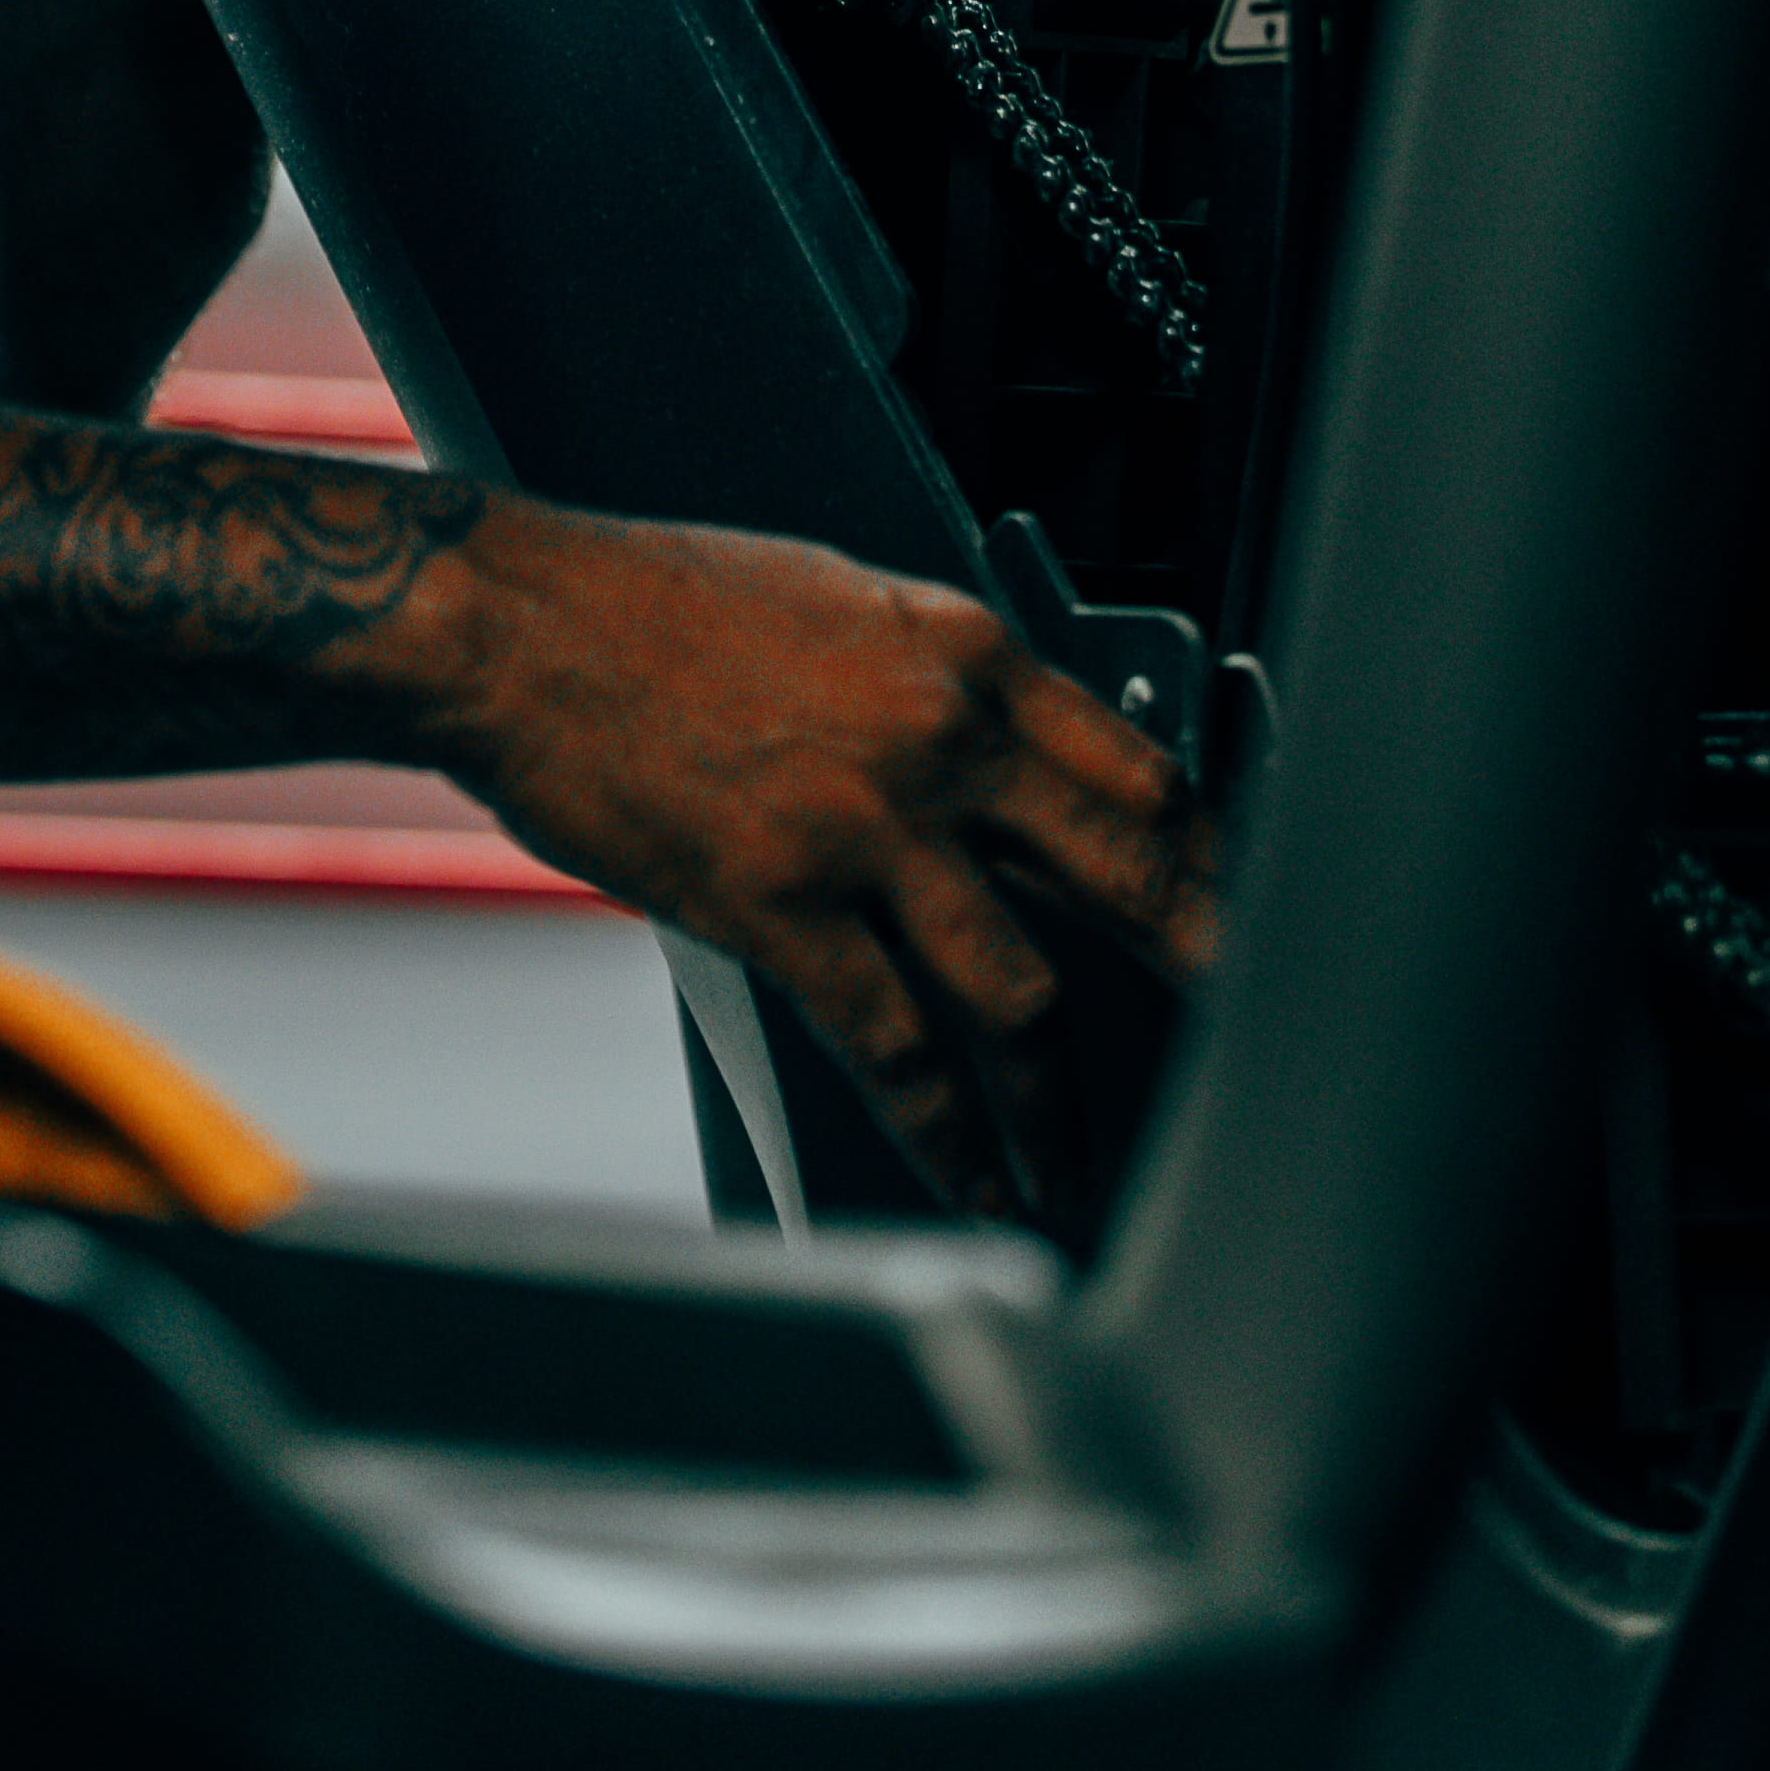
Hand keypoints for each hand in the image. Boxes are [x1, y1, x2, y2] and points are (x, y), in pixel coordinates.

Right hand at [411, 501, 1220, 1218]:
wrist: (517, 624)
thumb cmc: (657, 602)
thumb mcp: (838, 601)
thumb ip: (940, 683)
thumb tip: (1016, 761)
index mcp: (960, 653)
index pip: (1137, 769)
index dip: (1206, 856)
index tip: (1237, 910)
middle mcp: (935, 740)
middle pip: (1121, 878)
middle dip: (1199, 977)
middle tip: (1252, 1044)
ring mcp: (862, 828)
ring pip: (1018, 991)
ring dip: (1060, 1100)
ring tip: (1076, 1162)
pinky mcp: (780, 905)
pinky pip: (896, 1044)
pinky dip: (945, 1129)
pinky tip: (966, 1169)